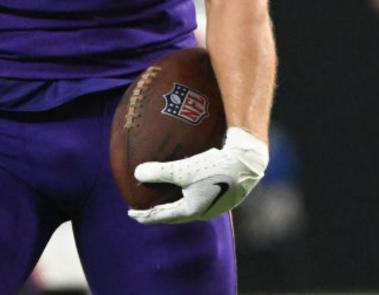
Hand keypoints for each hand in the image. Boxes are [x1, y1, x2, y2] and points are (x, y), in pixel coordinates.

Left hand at [127, 127, 268, 224]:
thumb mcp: (183, 169)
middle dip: (159, 212)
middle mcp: (204, 212)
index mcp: (193, 211)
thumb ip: (159, 172)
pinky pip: (198, 197)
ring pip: (188, 207)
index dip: (146, 216)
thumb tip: (136, 173)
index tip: (132, 214)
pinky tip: (185, 184)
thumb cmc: (214, 167)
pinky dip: (185, 194)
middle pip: (176, 215)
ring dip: (173, 204)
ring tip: (162, 199)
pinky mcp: (222, 195)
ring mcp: (215, 205)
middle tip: (144, 210)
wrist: (246, 163)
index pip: (164, 216)